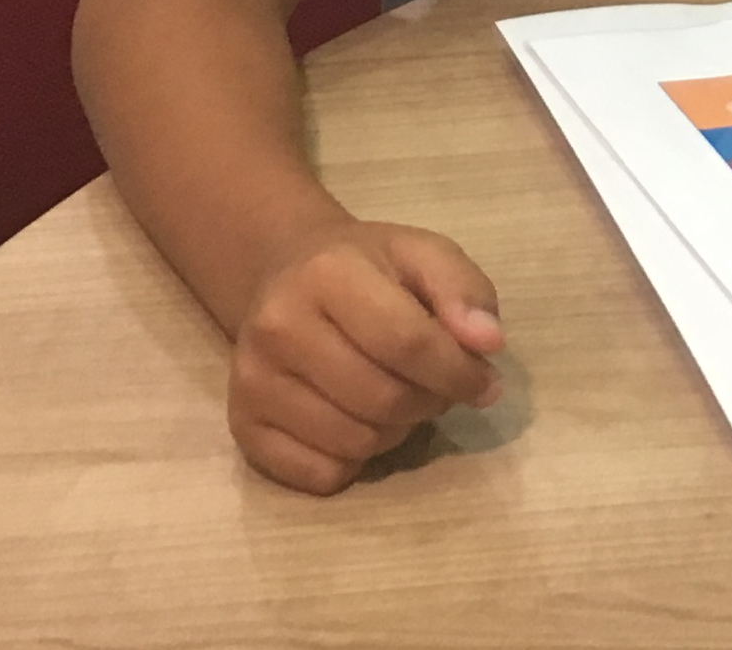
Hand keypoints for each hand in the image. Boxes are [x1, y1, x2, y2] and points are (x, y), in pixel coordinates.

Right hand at [228, 218, 505, 494]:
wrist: (287, 274)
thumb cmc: (369, 268)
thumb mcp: (424, 256)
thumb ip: (465, 293)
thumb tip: (489, 345)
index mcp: (328, 273)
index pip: (408, 344)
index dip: (459, 374)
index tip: (486, 384)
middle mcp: (277, 327)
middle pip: (383, 400)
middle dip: (429, 403)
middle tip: (436, 387)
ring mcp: (252, 381)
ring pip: (354, 443)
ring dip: (395, 432)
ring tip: (396, 397)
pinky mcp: (242, 426)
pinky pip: (320, 474)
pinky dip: (354, 461)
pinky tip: (357, 422)